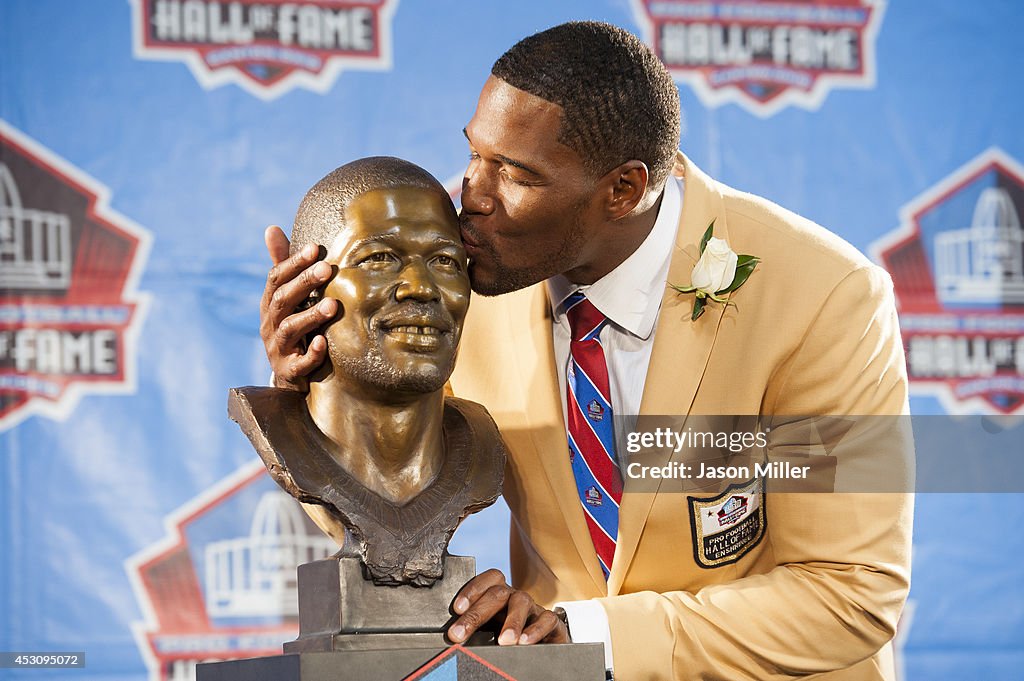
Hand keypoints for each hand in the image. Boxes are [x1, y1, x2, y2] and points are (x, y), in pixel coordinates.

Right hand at [260, 225, 336, 390]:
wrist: (290, 374)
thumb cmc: (292, 326)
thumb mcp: (286, 298)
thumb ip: (283, 265)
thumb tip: (271, 228)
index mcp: (270, 303)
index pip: (276, 278)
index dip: (293, 263)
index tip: (315, 248)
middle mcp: (270, 324)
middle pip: (282, 300)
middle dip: (304, 283)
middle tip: (327, 269)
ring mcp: (278, 348)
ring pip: (289, 329)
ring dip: (310, 316)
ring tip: (333, 305)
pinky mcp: (289, 371)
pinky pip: (298, 364)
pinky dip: (311, 354)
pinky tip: (324, 343)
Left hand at [447, 569, 569, 645]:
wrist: (545, 648)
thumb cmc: (509, 639)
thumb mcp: (488, 632)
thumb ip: (474, 630)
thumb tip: (452, 638)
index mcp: (499, 596)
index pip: (488, 580)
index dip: (472, 590)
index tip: (457, 609)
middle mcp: (514, 598)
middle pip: (497, 593)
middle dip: (476, 613)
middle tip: (459, 634)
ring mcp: (534, 609)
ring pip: (522, 601)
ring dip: (511, 621)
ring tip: (503, 641)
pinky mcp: (552, 623)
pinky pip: (547, 619)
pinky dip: (536, 630)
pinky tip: (524, 642)